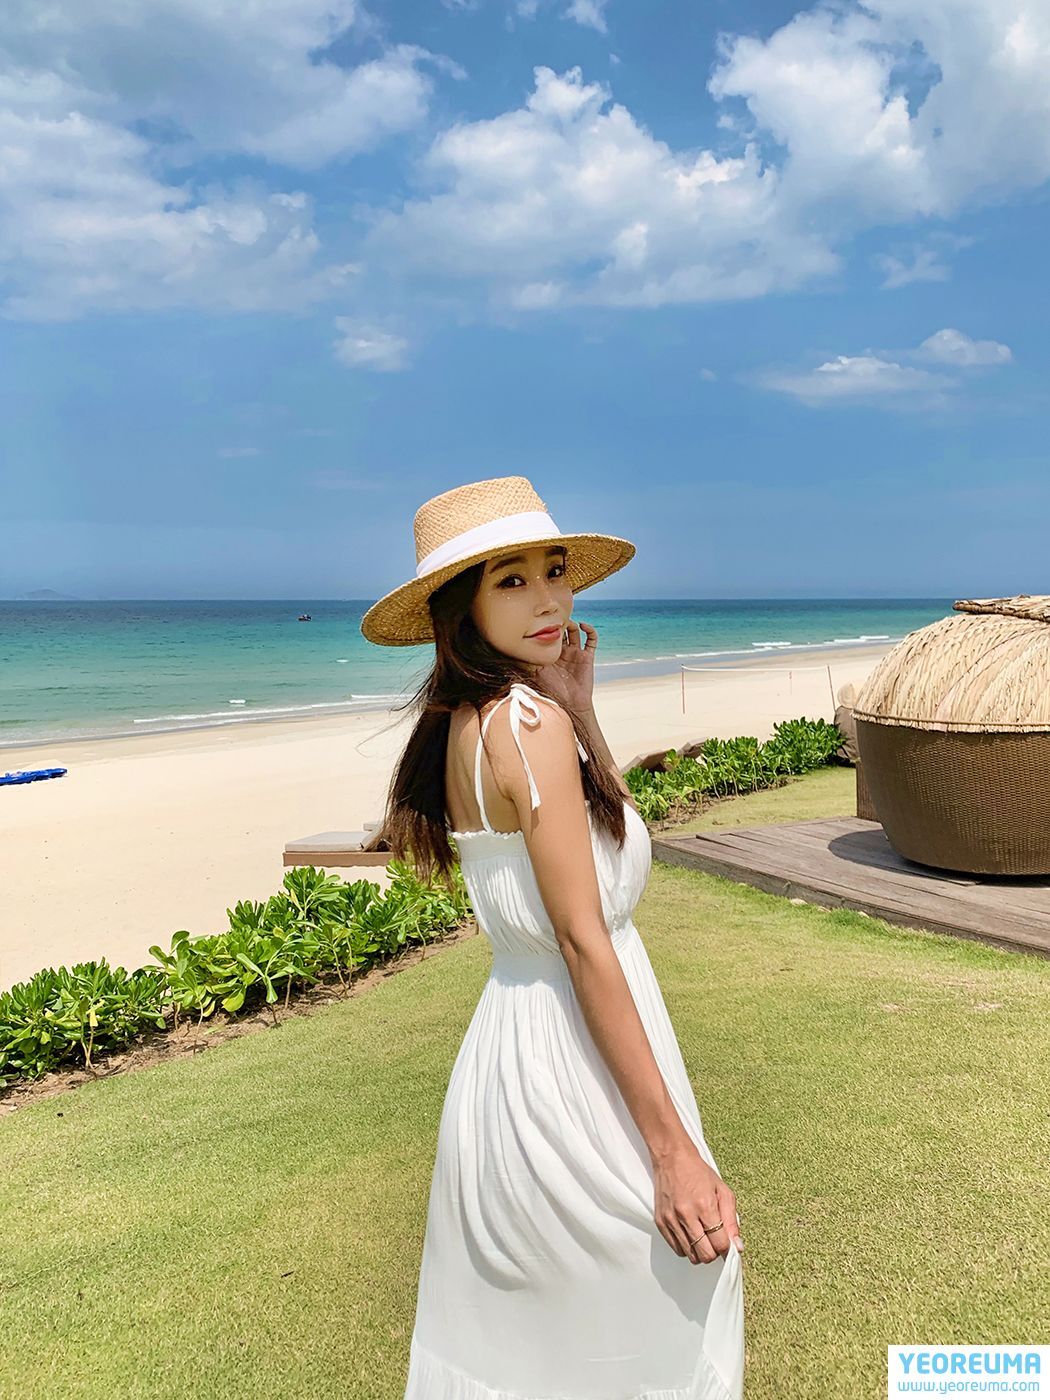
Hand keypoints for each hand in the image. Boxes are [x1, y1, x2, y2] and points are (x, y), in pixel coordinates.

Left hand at [533, 619, 597, 713]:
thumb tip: (511, 653)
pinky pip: (592, 640)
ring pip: (575, 632)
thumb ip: (527, 663)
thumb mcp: (536, 675)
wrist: (571, 704)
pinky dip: (589, 630)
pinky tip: (583, 626)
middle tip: (555, 618)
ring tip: (567, 622)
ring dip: (572, 624)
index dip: (547, 627)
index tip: (542, 620)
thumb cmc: (553, 692)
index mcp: (551, 654)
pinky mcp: (587, 656)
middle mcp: (563, 651)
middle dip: (559, 623)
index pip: (548, 635)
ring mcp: (576, 653)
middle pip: (562, 630)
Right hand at [651, 1140, 743, 1264]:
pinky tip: (690, 1234)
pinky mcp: (660, 1222)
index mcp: (705, 1206)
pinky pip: (677, 1249)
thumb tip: (737, 1246)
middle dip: (714, 1252)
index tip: (727, 1245)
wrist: (671, 1158)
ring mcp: (671, 1220)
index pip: (720, 1244)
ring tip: (702, 1236)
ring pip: (691, 1256)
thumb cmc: (698, 1173)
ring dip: (700, 1251)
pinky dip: (686, 1247)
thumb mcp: (723, 1191)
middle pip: (705, 1255)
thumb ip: (732, 1221)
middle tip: (715, 1242)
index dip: (727, 1248)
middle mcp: (686, 1215)